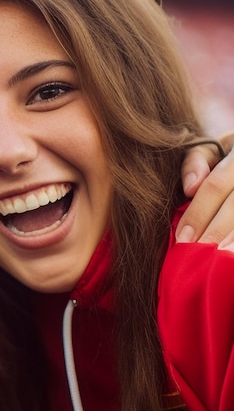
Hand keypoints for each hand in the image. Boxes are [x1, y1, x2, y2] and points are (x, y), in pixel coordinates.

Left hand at [177, 132, 233, 250]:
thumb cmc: (228, 153)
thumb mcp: (214, 147)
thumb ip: (197, 161)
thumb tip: (190, 188)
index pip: (215, 186)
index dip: (198, 214)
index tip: (182, 238)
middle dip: (215, 233)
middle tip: (197, 258)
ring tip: (220, 263)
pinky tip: (233, 260)